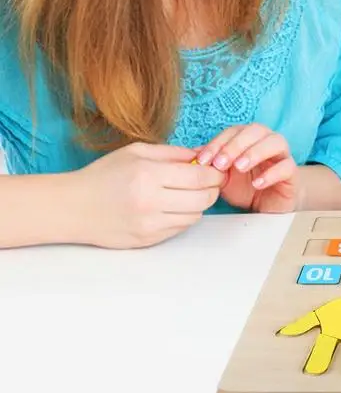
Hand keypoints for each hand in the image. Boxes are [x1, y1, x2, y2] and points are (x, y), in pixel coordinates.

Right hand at [77, 142, 224, 248]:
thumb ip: (173, 153)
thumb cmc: (104, 175)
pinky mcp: (147, 240)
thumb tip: (203, 155)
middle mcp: (151, 202)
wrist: (72, 208)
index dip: (214, 173)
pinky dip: (184, 217)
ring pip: (195, 216)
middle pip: (203, 199)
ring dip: (199, 204)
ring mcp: (149, 225)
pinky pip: (180, 228)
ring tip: (189, 193)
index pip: (199, 177)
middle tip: (208, 182)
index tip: (216, 170)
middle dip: (212, 189)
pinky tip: (173, 206)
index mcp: (148, 175)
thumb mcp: (137, 152)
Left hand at [195, 123, 299, 212]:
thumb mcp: (223, 177)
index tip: (203, 160)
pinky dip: (272, 173)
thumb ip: (211, 165)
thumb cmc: (246, 187)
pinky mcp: (292, 174)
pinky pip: (287, 166)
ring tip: (240, 168)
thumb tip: (191, 156)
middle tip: (221, 163)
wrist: (268, 205)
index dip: (218, 142)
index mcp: (249, 138)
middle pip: (256, 130)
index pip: (234, 131)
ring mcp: (282, 156)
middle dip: (236, 145)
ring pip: (276, 142)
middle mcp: (267, 141)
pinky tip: (258, 184)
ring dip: (255, 152)